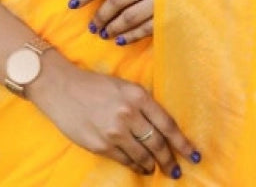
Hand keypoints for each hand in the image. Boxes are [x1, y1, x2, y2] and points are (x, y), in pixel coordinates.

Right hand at [30, 52, 200, 176]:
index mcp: (137, 95)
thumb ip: (142, 104)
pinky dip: (135, 166)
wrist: (62, 88)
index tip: (193, 155)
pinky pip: (125, 160)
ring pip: (142, 155)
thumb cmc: (94, 85)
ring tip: (156, 169)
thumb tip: (160, 127)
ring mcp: (114, 131)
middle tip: (176, 170)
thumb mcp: (123, 86)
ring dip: (152, 165)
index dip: (182, 142)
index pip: (167, 124)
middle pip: (157, 143)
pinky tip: (140, 167)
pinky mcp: (101, 145)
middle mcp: (128, 113)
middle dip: (169, 160)